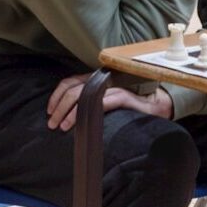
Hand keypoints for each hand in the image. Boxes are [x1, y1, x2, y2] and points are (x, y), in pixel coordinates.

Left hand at [46, 72, 171, 131]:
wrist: (157, 107)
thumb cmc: (129, 108)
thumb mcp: (104, 104)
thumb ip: (89, 104)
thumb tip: (66, 116)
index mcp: (95, 80)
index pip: (69, 83)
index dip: (56, 96)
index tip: (49, 111)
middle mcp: (102, 80)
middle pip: (73, 89)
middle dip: (59, 107)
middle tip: (52, 124)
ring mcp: (113, 87)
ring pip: (85, 95)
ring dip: (71, 112)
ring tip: (63, 126)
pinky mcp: (124, 97)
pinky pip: (103, 102)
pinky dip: (90, 111)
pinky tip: (83, 123)